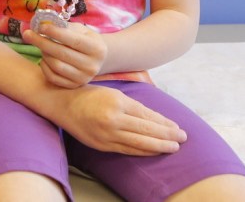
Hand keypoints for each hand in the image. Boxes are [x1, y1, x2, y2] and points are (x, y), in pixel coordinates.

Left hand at [23, 22, 106, 88]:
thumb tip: (43, 22)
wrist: (96, 59)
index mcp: (97, 49)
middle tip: (27, 34)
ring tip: (41, 45)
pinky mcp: (73, 86)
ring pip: (56, 66)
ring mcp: (83, 78)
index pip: (73, 40)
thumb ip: (65, 27)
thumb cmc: (85, 39)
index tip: (41, 26)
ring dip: (44, 53)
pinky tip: (44, 58)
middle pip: (62, 53)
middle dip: (42, 42)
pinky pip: (53, 77)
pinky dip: (44, 66)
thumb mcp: (81, 30)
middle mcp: (92, 66)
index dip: (56, 33)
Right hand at [58, 84, 185, 155]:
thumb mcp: (112, 93)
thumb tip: (157, 119)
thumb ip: (133, 106)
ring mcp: (106, 134)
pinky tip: (154, 151)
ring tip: (173, 147)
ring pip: (139, 144)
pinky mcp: (101, 145)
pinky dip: (143, 152)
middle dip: (168, 136)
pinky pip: (127, 150)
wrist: (61, 103)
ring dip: (159, 146)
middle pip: (147, 131)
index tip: (178, 128)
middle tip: (183, 138)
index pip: (147, 116)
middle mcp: (112, 119)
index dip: (165, 123)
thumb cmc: (88, 93)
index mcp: (116, 102)